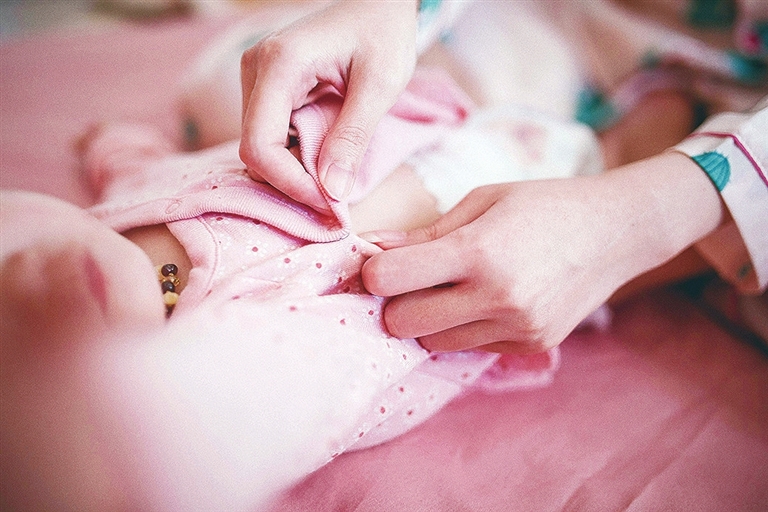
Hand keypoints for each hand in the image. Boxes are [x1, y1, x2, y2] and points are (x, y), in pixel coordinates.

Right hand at [240, 0, 418, 211]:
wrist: (378, 3)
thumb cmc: (384, 32)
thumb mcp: (380, 84)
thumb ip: (354, 137)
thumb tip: (333, 191)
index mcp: (280, 63)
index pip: (260, 144)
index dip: (290, 184)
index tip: (329, 205)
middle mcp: (256, 69)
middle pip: (256, 150)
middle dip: (292, 183)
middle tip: (334, 204)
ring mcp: (257, 78)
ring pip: (261, 146)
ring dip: (294, 171)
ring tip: (334, 182)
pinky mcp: (267, 88)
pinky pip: (271, 135)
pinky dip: (295, 156)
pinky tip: (324, 161)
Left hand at [362, 154, 723, 352]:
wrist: (618, 231)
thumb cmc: (544, 203)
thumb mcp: (483, 200)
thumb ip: (426, 232)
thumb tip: (373, 250)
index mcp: (479, 251)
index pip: (388, 279)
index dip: (375, 270)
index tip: (384, 261)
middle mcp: (497, 297)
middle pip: (402, 323)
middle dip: (396, 302)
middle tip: (413, 279)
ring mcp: (517, 327)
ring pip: (432, 342)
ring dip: (429, 317)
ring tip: (455, 286)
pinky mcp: (531, 344)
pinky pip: (469, 347)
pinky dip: (464, 327)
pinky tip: (486, 299)